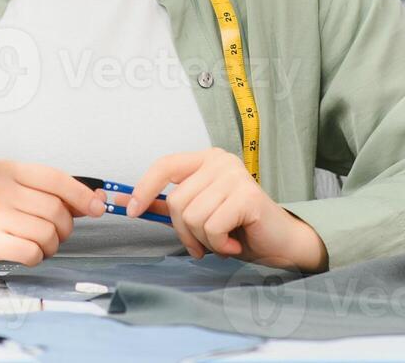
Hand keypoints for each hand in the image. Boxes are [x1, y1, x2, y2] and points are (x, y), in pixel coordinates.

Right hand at [0, 159, 104, 278]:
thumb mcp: (11, 193)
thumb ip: (48, 194)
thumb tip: (91, 200)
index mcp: (7, 172)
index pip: (54, 178)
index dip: (81, 193)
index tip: (96, 206)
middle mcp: (0, 190)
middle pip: (55, 208)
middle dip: (65, 226)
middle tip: (57, 232)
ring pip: (47, 232)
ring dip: (51, 244)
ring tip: (38, 243)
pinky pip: (32, 251)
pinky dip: (36, 256)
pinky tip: (26, 252)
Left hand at [128, 148, 327, 272]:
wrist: (279, 244)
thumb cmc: (239, 229)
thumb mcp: (197, 214)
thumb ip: (165, 206)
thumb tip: (124, 200)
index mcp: (206, 160)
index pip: (165, 165)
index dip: (144, 188)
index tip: (131, 211)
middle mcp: (220, 161)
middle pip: (176, 201)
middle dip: (186, 231)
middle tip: (206, 241)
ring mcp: (235, 175)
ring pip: (192, 216)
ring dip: (205, 240)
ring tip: (224, 239)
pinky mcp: (247, 195)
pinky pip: (212, 227)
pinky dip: (219, 244)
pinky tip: (234, 242)